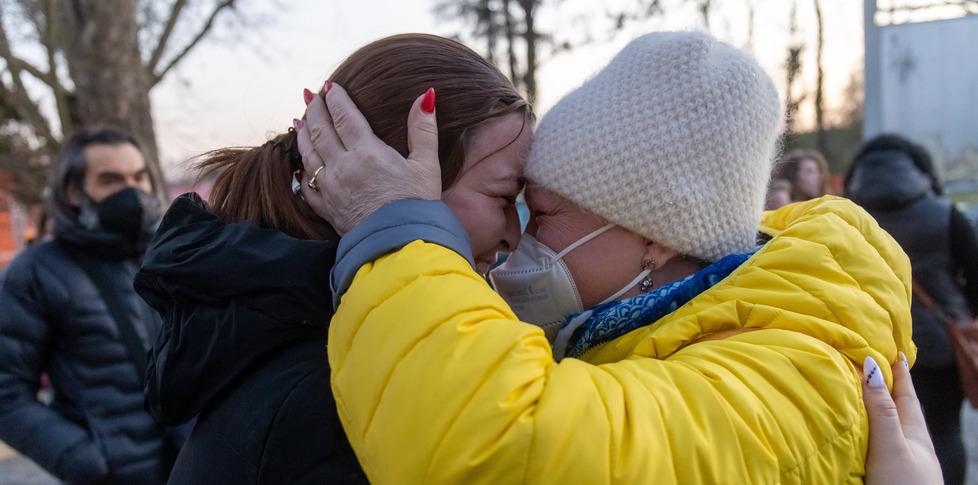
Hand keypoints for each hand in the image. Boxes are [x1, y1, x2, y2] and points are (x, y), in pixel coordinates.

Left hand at [295, 83, 441, 234]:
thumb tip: (426, 96)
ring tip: (300, 120)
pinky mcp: (327, 209)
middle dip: (315, 110)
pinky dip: (300, 172)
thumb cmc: (418, 206)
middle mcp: (343, 166)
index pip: (344, 116)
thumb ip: (423, 129)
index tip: (330, 86)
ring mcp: (331, 188)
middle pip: (321, 131)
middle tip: (311, 96)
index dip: (336, 98)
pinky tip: (298, 165)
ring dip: (303, 134)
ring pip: (308, 155)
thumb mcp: (427, 165)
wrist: (401, 246)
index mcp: (367, 152)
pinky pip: (306, 186)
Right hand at [862, 353, 942, 484]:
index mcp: (913, 433)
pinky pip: (878, 446)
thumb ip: (880, 410)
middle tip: (877, 366)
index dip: (899, 371)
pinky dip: (868, 435)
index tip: (893, 348)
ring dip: (876, 412)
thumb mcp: (891, 444)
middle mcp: (909, 446)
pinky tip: (860, 438)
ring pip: (888, 429)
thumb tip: (871, 365)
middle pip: (899, 410)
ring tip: (864, 397)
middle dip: (888, 388)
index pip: (906, 394)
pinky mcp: (888, 478)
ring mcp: (901, 463)